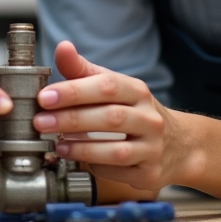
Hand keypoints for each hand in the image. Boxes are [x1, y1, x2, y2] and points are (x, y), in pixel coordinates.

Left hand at [32, 40, 189, 192]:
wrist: (179, 145)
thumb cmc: (135, 111)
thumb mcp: (113, 86)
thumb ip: (83, 70)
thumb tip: (62, 48)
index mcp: (137, 91)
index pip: (106, 86)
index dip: (74, 91)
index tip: (44, 97)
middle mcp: (149, 118)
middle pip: (110, 118)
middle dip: (71, 120)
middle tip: (41, 123)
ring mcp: (153, 148)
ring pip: (116, 150)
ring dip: (82, 148)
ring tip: (57, 145)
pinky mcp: (150, 174)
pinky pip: (119, 172)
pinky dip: (96, 166)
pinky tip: (79, 159)